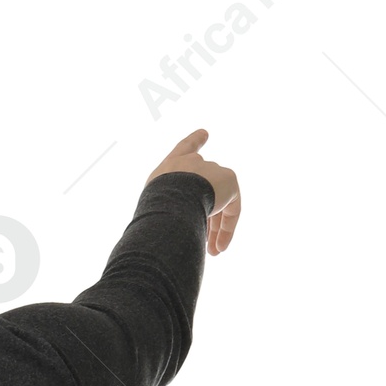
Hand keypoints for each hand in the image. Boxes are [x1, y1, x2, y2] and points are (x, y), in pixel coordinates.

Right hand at [148, 128, 240, 254]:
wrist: (170, 202)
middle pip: (204, 187)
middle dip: (206, 216)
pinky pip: (231, 208)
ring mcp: (211, 169)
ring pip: (218, 201)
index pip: (185, 148)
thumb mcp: (153, 208)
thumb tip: (175, 235)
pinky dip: (227, 229)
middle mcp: (192, 162)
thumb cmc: (154, 210)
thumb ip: (166, 212)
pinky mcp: (229, 180)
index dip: (195, 141)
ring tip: (213, 252)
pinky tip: (221, 248)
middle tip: (205, 242)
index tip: (205, 133)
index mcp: (171, 166)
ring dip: (216, 229)